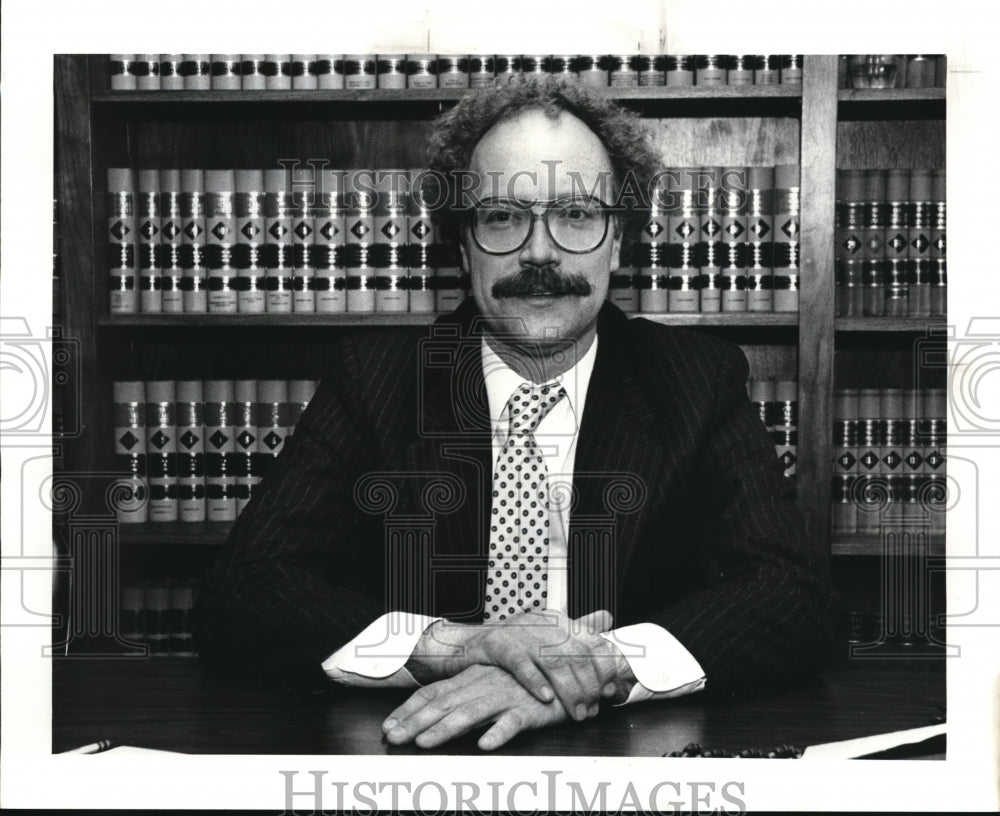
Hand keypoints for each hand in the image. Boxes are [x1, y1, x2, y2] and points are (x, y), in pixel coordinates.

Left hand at [383, 664, 578, 750]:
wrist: (565, 672)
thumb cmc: (523, 684)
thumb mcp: (489, 687)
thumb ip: (464, 698)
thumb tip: (435, 717)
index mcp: (471, 679)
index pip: (433, 693)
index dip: (409, 709)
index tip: (388, 726)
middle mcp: (483, 685)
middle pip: (444, 703)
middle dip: (415, 721)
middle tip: (394, 738)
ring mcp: (505, 696)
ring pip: (471, 712)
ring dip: (446, 728)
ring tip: (425, 743)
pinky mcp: (529, 709)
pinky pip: (512, 721)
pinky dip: (498, 732)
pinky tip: (485, 744)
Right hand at [408, 609, 621, 719]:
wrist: (466, 644)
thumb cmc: (510, 645)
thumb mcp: (544, 634)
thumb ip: (575, 631)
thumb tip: (607, 618)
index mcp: (554, 619)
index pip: (589, 640)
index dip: (603, 667)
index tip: (610, 690)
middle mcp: (539, 622)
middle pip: (575, 653)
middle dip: (589, 684)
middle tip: (594, 707)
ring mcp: (518, 632)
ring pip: (552, 660)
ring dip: (568, 689)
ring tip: (577, 711)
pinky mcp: (497, 645)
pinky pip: (520, 664)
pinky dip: (536, 682)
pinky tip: (546, 698)